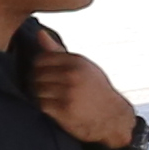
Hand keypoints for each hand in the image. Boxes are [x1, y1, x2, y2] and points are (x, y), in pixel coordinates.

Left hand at [21, 33, 145, 149]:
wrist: (111, 117)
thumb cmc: (95, 89)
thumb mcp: (82, 66)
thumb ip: (58, 51)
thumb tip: (40, 33)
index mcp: (76, 62)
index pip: (41, 59)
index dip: (38, 67)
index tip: (44, 74)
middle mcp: (72, 76)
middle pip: (36, 75)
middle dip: (37, 82)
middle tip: (44, 88)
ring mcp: (68, 93)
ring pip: (37, 90)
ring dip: (39, 95)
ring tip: (48, 97)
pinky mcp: (64, 110)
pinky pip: (41, 105)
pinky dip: (44, 107)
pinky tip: (52, 107)